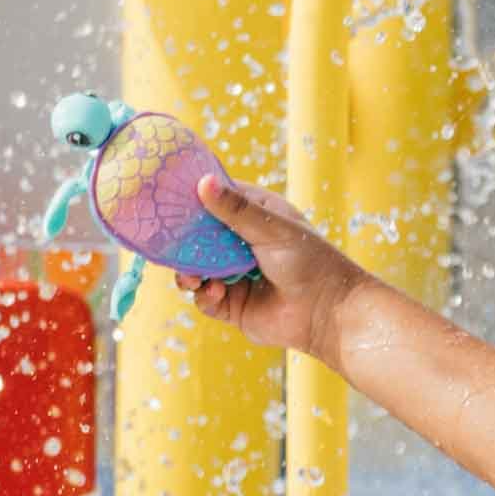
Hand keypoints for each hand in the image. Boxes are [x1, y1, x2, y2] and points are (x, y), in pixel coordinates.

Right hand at [175, 177, 370, 362]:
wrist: (328, 313)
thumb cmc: (310, 262)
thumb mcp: (272, 229)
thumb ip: (236, 210)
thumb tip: (203, 182)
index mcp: (256, 217)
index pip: (217, 200)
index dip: (193, 199)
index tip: (166, 197)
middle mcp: (242, 244)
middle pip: (198, 237)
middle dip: (182, 242)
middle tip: (167, 243)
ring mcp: (235, 275)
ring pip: (195, 270)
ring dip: (189, 272)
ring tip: (193, 276)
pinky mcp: (232, 304)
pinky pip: (204, 299)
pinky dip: (204, 295)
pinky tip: (216, 292)